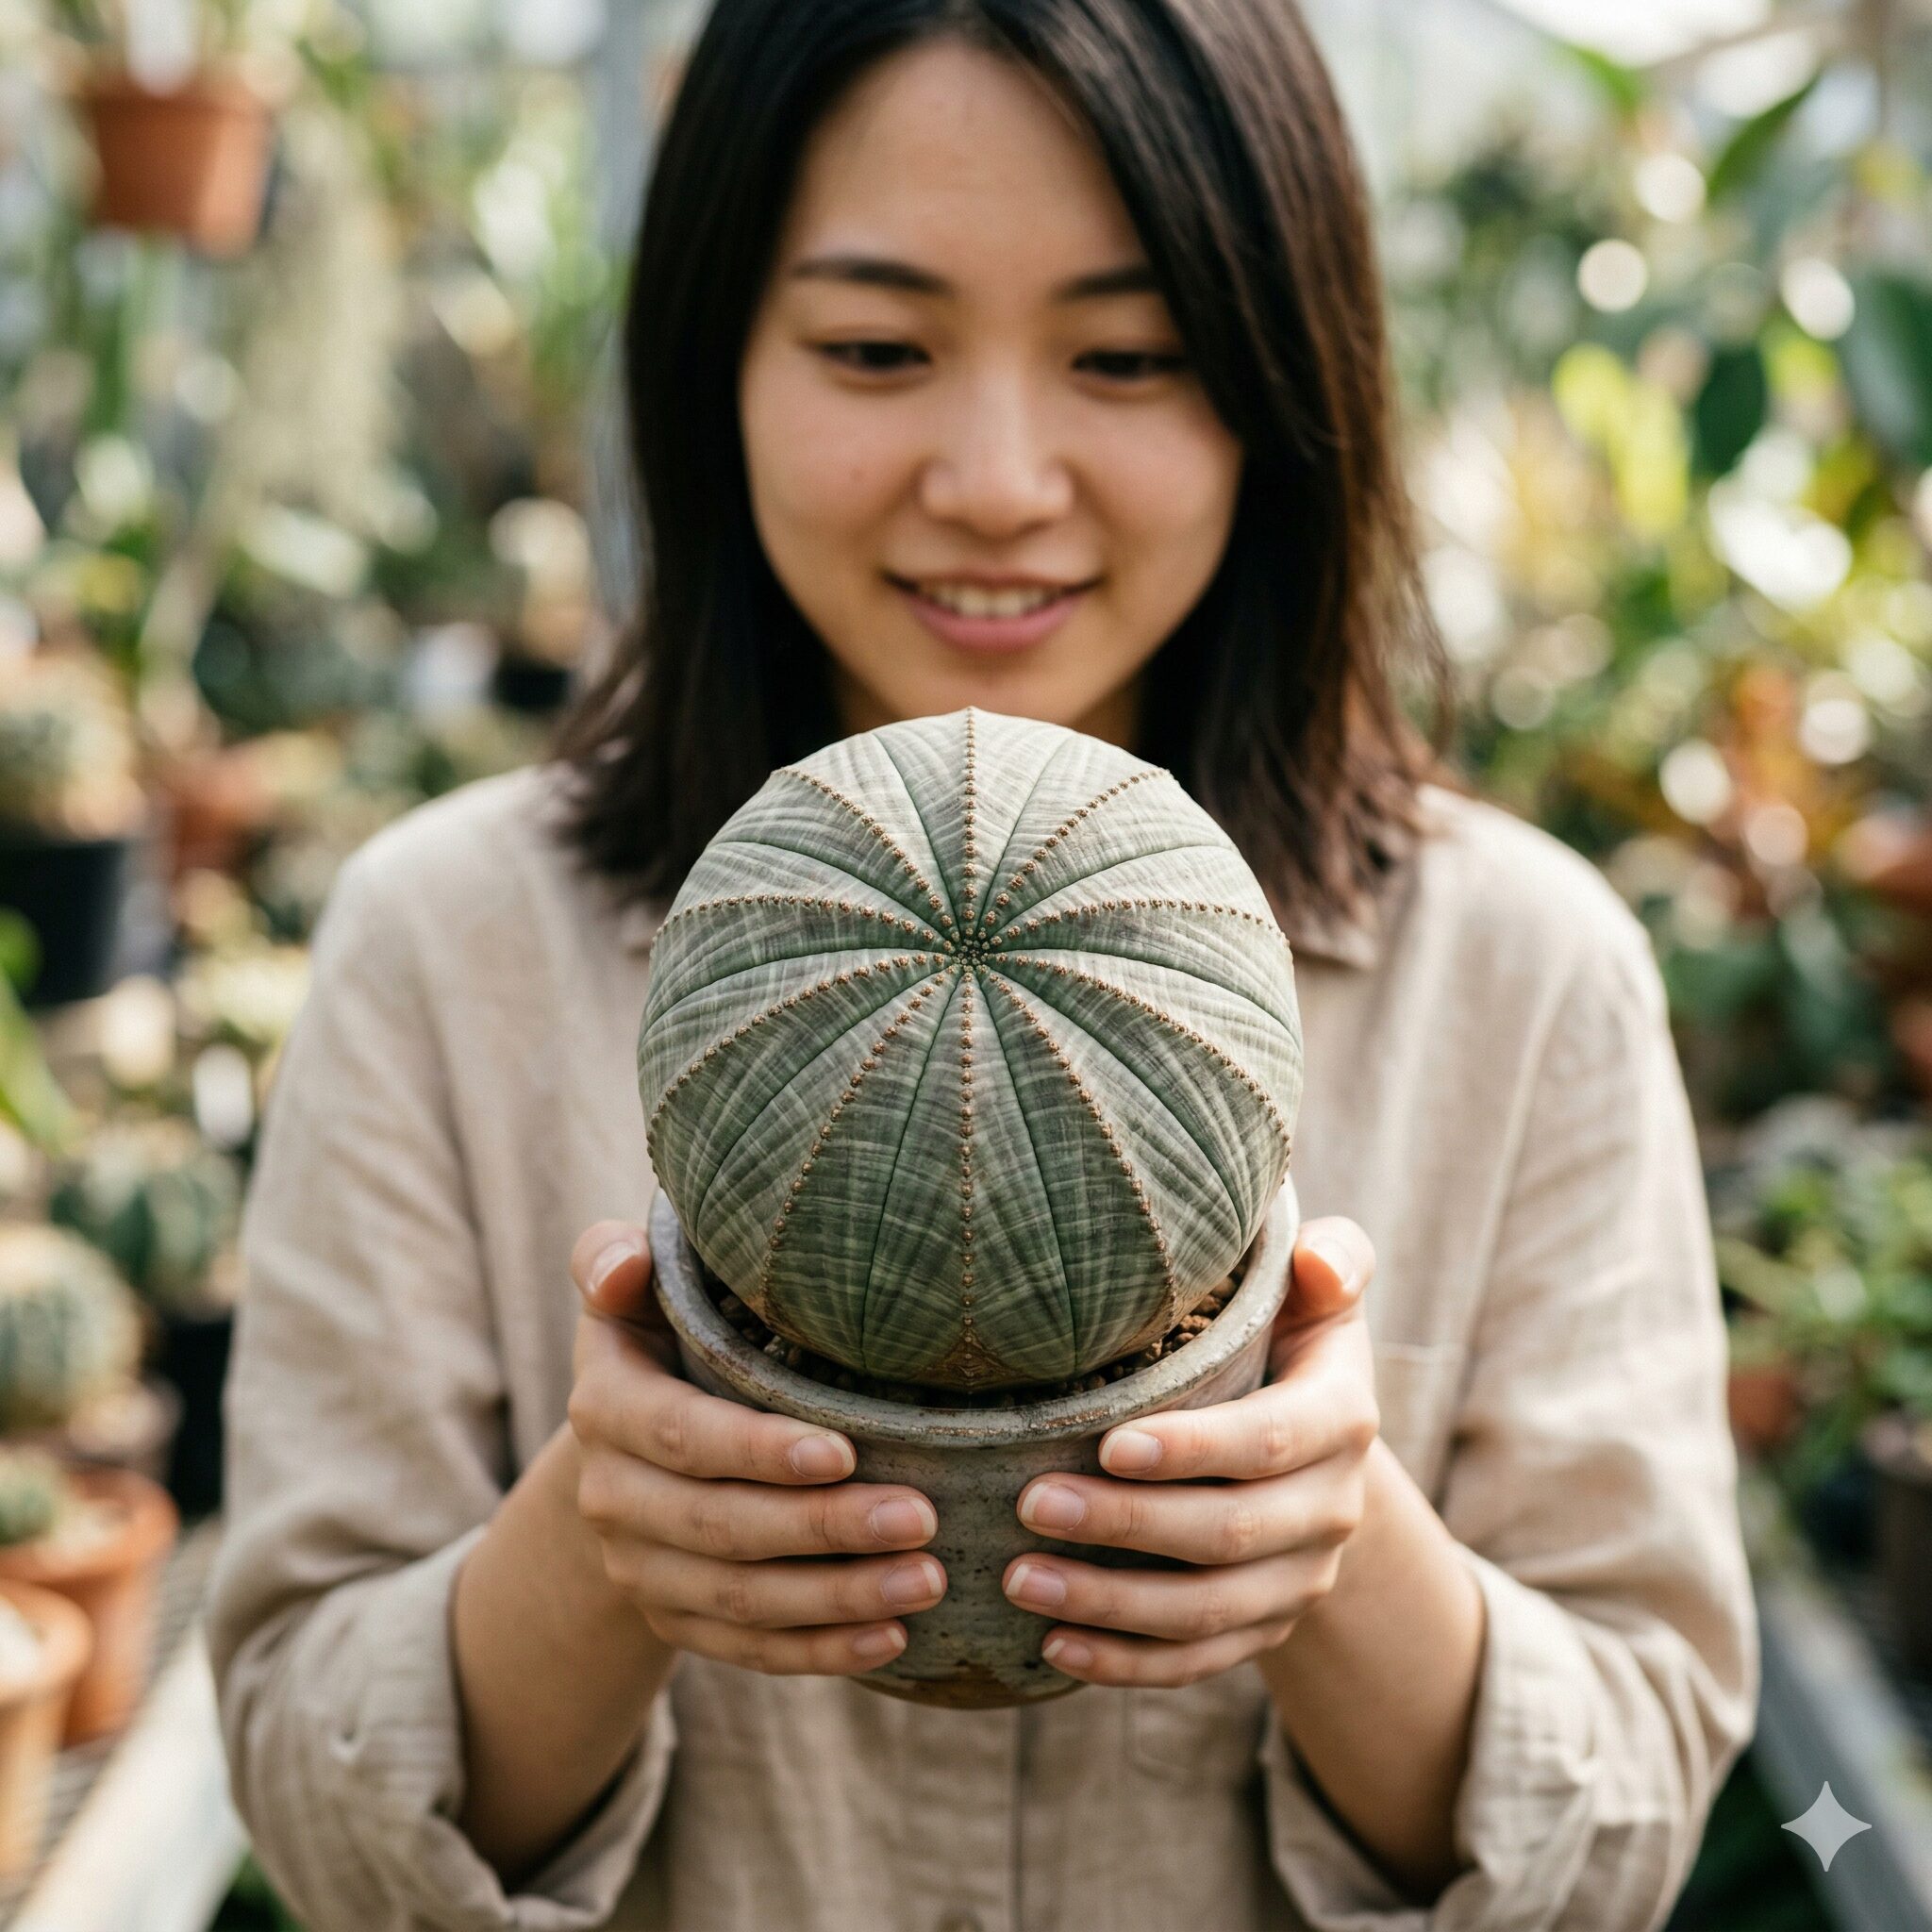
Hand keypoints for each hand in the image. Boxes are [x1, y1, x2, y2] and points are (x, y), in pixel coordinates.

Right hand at [565, 1218, 947, 1675]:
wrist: (628, 1437)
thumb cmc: (662, 1330)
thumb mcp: (632, 1286)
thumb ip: (612, 1261)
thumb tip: (615, 1269)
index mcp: (606, 1406)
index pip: (681, 1435)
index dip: (759, 1450)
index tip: (846, 1451)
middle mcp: (611, 1497)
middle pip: (722, 1526)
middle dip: (825, 1528)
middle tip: (921, 1518)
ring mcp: (641, 1568)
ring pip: (741, 1598)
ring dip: (838, 1598)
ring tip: (926, 1579)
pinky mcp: (673, 1619)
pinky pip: (748, 1650)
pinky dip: (819, 1652)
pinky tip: (892, 1639)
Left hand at [1000, 1216, 1378, 1686]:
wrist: (1314, 1437)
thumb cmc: (1285, 1332)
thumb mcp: (1315, 1289)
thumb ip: (1330, 1260)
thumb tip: (1317, 1261)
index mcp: (1343, 1417)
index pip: (1268, 1441)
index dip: (1192, 1450)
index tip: (1106, 1445)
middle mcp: (1333, 1506)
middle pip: (1229, 1533)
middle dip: (1126, 1525)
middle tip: (1030, 1505)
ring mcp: (1301, 1577)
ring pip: (1208, 1611)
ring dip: (1110, 1604)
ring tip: (1018, 1581)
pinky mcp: (1267, 1626)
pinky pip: (1198, 1661)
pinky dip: (1126, 1664)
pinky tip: (1053, 1648)